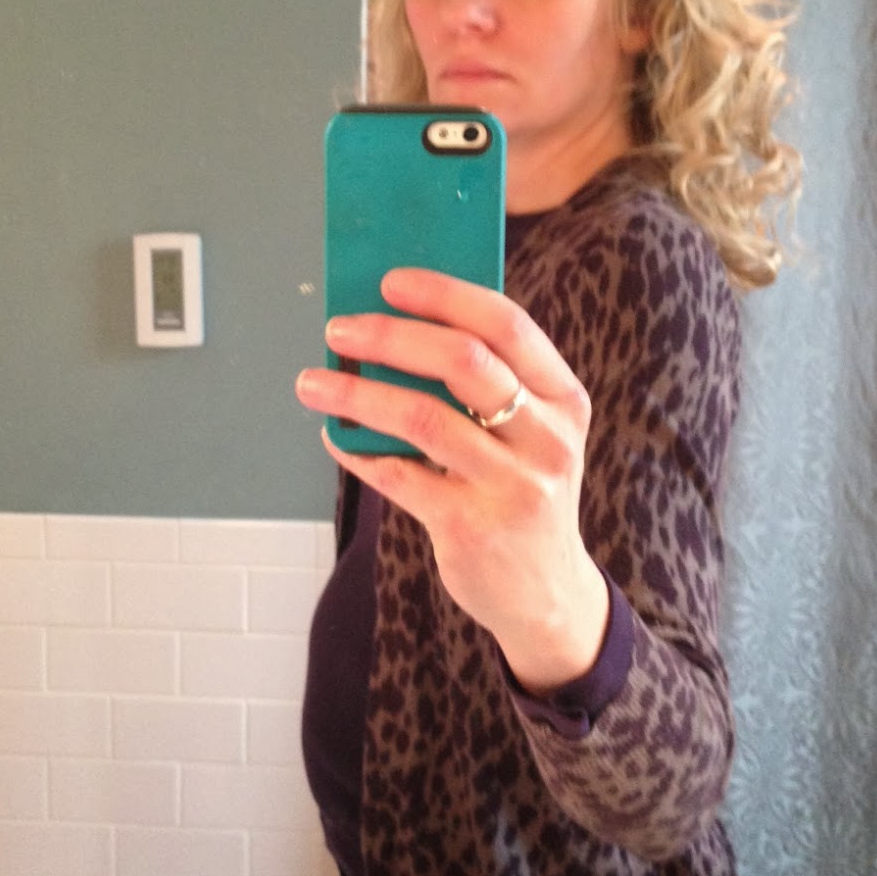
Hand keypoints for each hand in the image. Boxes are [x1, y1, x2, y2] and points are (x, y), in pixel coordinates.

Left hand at [295, 267, 608, 692]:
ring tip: (313, 381)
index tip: (390, 281)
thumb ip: (487, 384)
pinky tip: (334, 433)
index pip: (507, 325)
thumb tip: (393, 323)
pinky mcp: (471, 528)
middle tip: (340, 328)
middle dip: (392, 336)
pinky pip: (399, 475)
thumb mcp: (530, 433)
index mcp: (563, 398)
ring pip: (423, 417)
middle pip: (464, 362)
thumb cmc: (521, 491)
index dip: (445, 295)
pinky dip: (358, 450)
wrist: (545, 594)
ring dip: (357, 393)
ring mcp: (512, 486)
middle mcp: (546, 439)